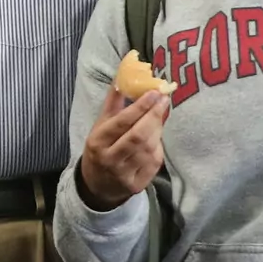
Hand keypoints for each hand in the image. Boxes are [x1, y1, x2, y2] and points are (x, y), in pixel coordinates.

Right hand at [77, 87, 169, 210]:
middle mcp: (109, 159)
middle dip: (154, 116)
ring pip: (149, 148)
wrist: (97, 185)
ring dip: (158, 130)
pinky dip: (158, 146)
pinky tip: (156, 138)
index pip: (122, 122)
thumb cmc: (101, 148)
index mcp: (97, 141)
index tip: (155, 92)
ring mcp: (124, 174)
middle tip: (164, 100)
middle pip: (138, 136)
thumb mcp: (101, 125)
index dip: (140, 107)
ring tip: (158, 117)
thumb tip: (122, 76)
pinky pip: (155, 161)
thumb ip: (113, 103)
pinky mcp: (137, 184)